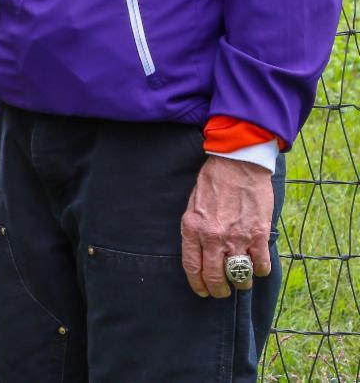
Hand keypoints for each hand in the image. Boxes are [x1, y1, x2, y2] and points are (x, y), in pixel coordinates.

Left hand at [180, 155, 273, 297]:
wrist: (237, 163)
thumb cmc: (213, 181)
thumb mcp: (193, 204)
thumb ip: (195, 230)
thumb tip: (199, 254)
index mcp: (193, 228)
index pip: (193, 267)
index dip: (198, 284)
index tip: (202, 291)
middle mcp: (213, 237)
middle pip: (216, 278)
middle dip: (219, 290)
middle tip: (223, 291)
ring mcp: (237, 238)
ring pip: (240, 277)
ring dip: (241, 282)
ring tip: (241, 278)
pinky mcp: (258, 235)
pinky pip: (261, 266)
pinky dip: (260, 270)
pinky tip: (257, 264)